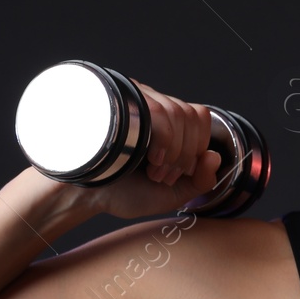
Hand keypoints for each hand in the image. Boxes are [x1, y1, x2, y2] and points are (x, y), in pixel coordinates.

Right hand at [75, 77, 223, 219]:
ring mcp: (136, 103)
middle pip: (191, 115)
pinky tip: (151, 158)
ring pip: (178, 112)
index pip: (199, 117)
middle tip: (162, 175)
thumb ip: (201, 181)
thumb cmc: (123, 192)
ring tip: (152, 170)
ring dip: (173, 151)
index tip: (178, 172)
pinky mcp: (122, 103)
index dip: (197, 146)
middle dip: (185, 153)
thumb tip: (215, 156)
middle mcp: (153, 110)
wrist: (84, 194)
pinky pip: (159, 110)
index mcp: (167, 126)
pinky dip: (165, 140)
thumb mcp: (172, 194)